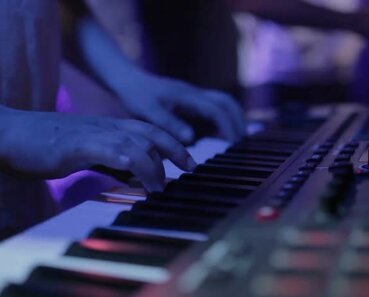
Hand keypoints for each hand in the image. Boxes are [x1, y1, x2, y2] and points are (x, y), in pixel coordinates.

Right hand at [0, 111, 195, 190]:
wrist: (4, 133)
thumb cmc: (38, 147)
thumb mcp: (80, 154)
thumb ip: (106, 161)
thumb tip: (130, 177)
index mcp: (104, 127)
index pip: (147, 130)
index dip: (170, 143)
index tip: (187, 162)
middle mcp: (103, 126)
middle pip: (150, 133)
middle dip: (175, 150)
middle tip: (191, 168)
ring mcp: (91, 133)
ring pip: (137, 143)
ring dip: (155, 166)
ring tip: (164, 187)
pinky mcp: (77, 145)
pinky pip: (113, 151)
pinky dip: (133, 165)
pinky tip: (142, 181)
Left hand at [111, 71, 245, 143]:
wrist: (126, 79)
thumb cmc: (134, 96)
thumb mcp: (148, 112)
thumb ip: (169, 124)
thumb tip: (191, 139)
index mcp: (187, 96)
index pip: (217, 110)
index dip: (228, 127)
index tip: (233, 144)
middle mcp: (194, 93)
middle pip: (227, 103)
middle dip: (238, 122)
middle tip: (241, 144)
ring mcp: (193, 94)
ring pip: (223, 102)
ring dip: (234, 118)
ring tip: (237, 139)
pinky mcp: (190, 98)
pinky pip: (214, 106)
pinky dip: (223, 118)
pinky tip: (221, 133)